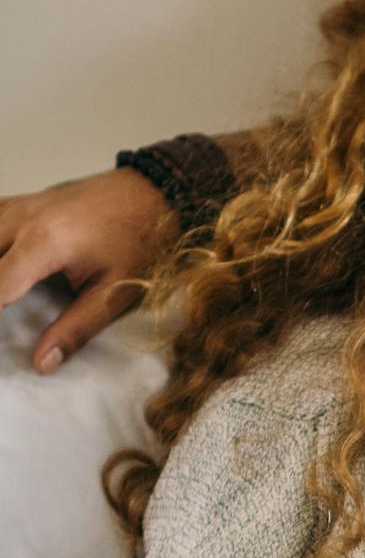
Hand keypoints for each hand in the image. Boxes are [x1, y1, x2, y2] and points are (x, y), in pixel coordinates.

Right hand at [0, 168, 177, 372]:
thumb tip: (42, 363)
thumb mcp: (115, 294)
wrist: (155, 194)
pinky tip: (4, 261)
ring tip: (7, 299)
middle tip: (8, 316)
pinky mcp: (23, 202)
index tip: (0, 341)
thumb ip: (75, 329)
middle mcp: (23, 219)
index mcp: (44, 243)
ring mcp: (20, 206)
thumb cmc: (141, 240)